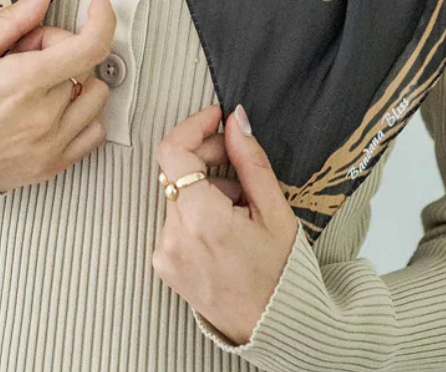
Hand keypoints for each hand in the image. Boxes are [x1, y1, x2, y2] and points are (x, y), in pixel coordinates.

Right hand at [0, 0, 115, 193]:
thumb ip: (13, 20)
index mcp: (21, 82)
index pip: (89, 46)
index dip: (101, 19)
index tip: (97, 6)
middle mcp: (42, 117)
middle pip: (83, 65)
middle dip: (59, 50)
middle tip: (24, 55)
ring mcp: (49, 146)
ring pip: (95, 97)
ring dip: (75, 82)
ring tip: (36, 85)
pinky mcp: (49, 168)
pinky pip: (94, 133)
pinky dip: (82, 115)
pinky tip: (53, 109)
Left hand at [152, 102, 299, 345]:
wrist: (273, 328)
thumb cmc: (281, 274)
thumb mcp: (275, 211)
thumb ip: (250, 160)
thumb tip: (235, 120)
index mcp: (202, 220)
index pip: (172, 151)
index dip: (193, 126)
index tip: (216, 118)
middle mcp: (174, 236)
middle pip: (175, 171)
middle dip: (205, 154)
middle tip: (237, 158)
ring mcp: (165, 253)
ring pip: (176, 194)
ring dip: (204, 185)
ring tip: (240, 203)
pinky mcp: (164, 265)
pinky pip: (175, 220)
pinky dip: (197, 211)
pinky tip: (226, 224)